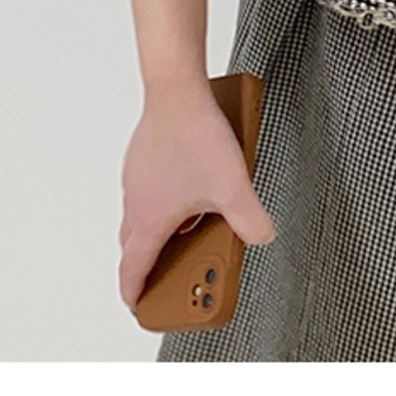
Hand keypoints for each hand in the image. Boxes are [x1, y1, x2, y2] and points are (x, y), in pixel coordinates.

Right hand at [118, 78, 276, 309]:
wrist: (177, 89)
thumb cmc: (195, 136)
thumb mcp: (233, 188)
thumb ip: (251, 221)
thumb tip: (262, 236)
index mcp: (151, 220)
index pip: (133, 269)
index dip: (135, 293)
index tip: (137, 306)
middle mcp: (136, 200)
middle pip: (135, 243)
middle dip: (149, 262)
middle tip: (168, 273)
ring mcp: (137, 175)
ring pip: (141, 213)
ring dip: (159, 227)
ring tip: (191, 228)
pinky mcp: (144, 154)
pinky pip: (149, 187)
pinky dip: (164, 198)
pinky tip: (192, 185)